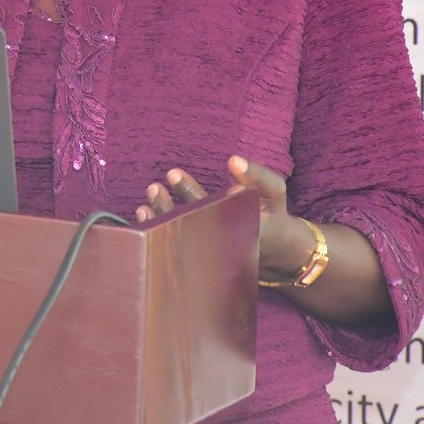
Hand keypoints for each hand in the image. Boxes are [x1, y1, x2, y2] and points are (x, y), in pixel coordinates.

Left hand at [134, 156, 308, 281]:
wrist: (279, 251)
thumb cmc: (274, 213)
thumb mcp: (274, 191)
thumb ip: (257, 174)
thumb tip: (233, 160)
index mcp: (241, 229)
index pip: (210, 211)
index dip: (190, 192)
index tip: (172, 173)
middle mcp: (224, 248)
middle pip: (189, 229)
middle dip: (167, 208)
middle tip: (153, 186)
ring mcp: (212, 259)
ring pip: (179, 243)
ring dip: (159, 220)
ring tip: (147, 198)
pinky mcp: (204, 262)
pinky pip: (177, 250)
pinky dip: (158, 233)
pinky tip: (144, 215)